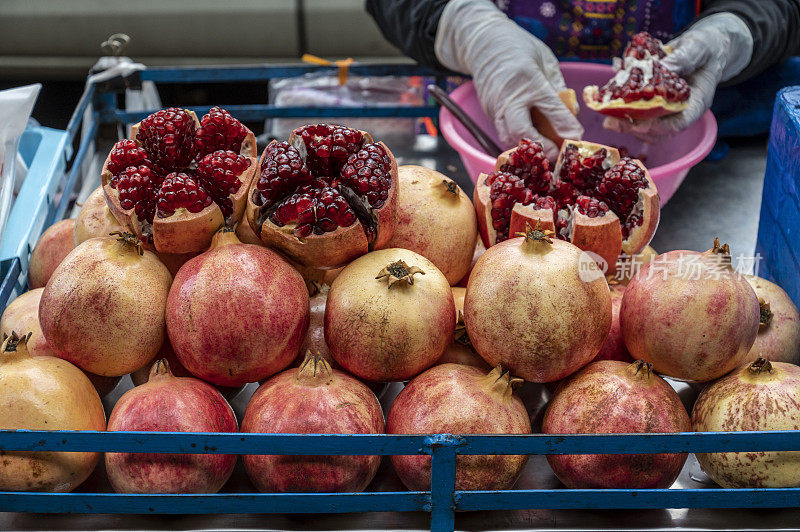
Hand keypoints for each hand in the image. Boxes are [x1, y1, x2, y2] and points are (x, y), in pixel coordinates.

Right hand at [435, 0, 582, 158]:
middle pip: (521, 130)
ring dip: (527, 148)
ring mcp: (495, 107)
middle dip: (540, 146)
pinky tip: (532, 143)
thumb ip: (558, 88)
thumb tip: (572, 117)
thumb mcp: (546, 61)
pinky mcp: (489, 113)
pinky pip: (504, 132)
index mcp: (528, 78)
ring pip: (509, 137)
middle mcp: (509, 96)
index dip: (564, 125)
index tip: (576, 138)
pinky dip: (519, 141)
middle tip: (556, 155)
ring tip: (545, 154)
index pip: (549, 107)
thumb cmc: (521, 50)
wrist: (484, 44)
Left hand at [604, 13, 752, 141]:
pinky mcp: (652, 102)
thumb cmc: (707, 46)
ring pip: (644, 126)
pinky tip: (606, 100)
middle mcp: (679, 111)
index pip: (679, 124)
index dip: (659, 127)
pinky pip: (636, 112)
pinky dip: (620, 109)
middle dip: (633, 128)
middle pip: (657, 131)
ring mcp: (665, 109)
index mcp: (696, 102)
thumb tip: (661, 68)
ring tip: (605, 116)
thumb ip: (683, 58)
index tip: (640, 124)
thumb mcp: (698, 47)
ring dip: (623, 123)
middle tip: (611, 122)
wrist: (703, 46)